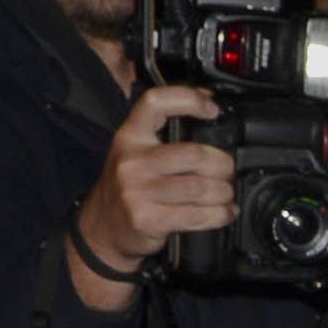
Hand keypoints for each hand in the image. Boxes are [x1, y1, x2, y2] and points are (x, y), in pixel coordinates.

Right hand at [71, 85, 234, 301]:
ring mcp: (137, 191)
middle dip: (222, 164)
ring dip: (223, 192)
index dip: (188, 99)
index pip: (156, 103)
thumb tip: (208, 99)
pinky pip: (195, 215)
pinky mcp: (147, 219)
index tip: (212, 110)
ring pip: (199, 187)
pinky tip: (223, 213)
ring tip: (225, 194)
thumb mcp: (136, 150)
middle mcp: (131, 160)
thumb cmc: (126, 186)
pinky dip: (219, 215)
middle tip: (226, 171)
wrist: (101, 228)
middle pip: (193, 154)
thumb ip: (166, 128)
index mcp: (130, 136)